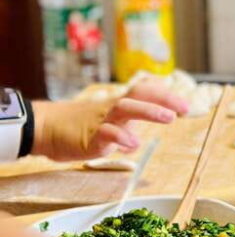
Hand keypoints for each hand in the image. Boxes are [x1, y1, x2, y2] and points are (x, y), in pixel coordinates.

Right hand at [32, 81, 188, 160]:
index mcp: (121, 104)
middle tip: (184, 108)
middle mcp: (114, 108)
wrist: (47, 128)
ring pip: (126, 108)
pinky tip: (133, 144)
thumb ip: (130, 123)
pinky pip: (107, 134)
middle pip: (139, 95)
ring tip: (169, 118)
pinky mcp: (90, 137)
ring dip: (149, 111)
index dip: (166, 96)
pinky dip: (121, 137)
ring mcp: (102, 120)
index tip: (185, 106)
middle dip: (164, 99)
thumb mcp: (112, 122)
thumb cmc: (84, 125)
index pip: (145, 92)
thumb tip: (146, 132)